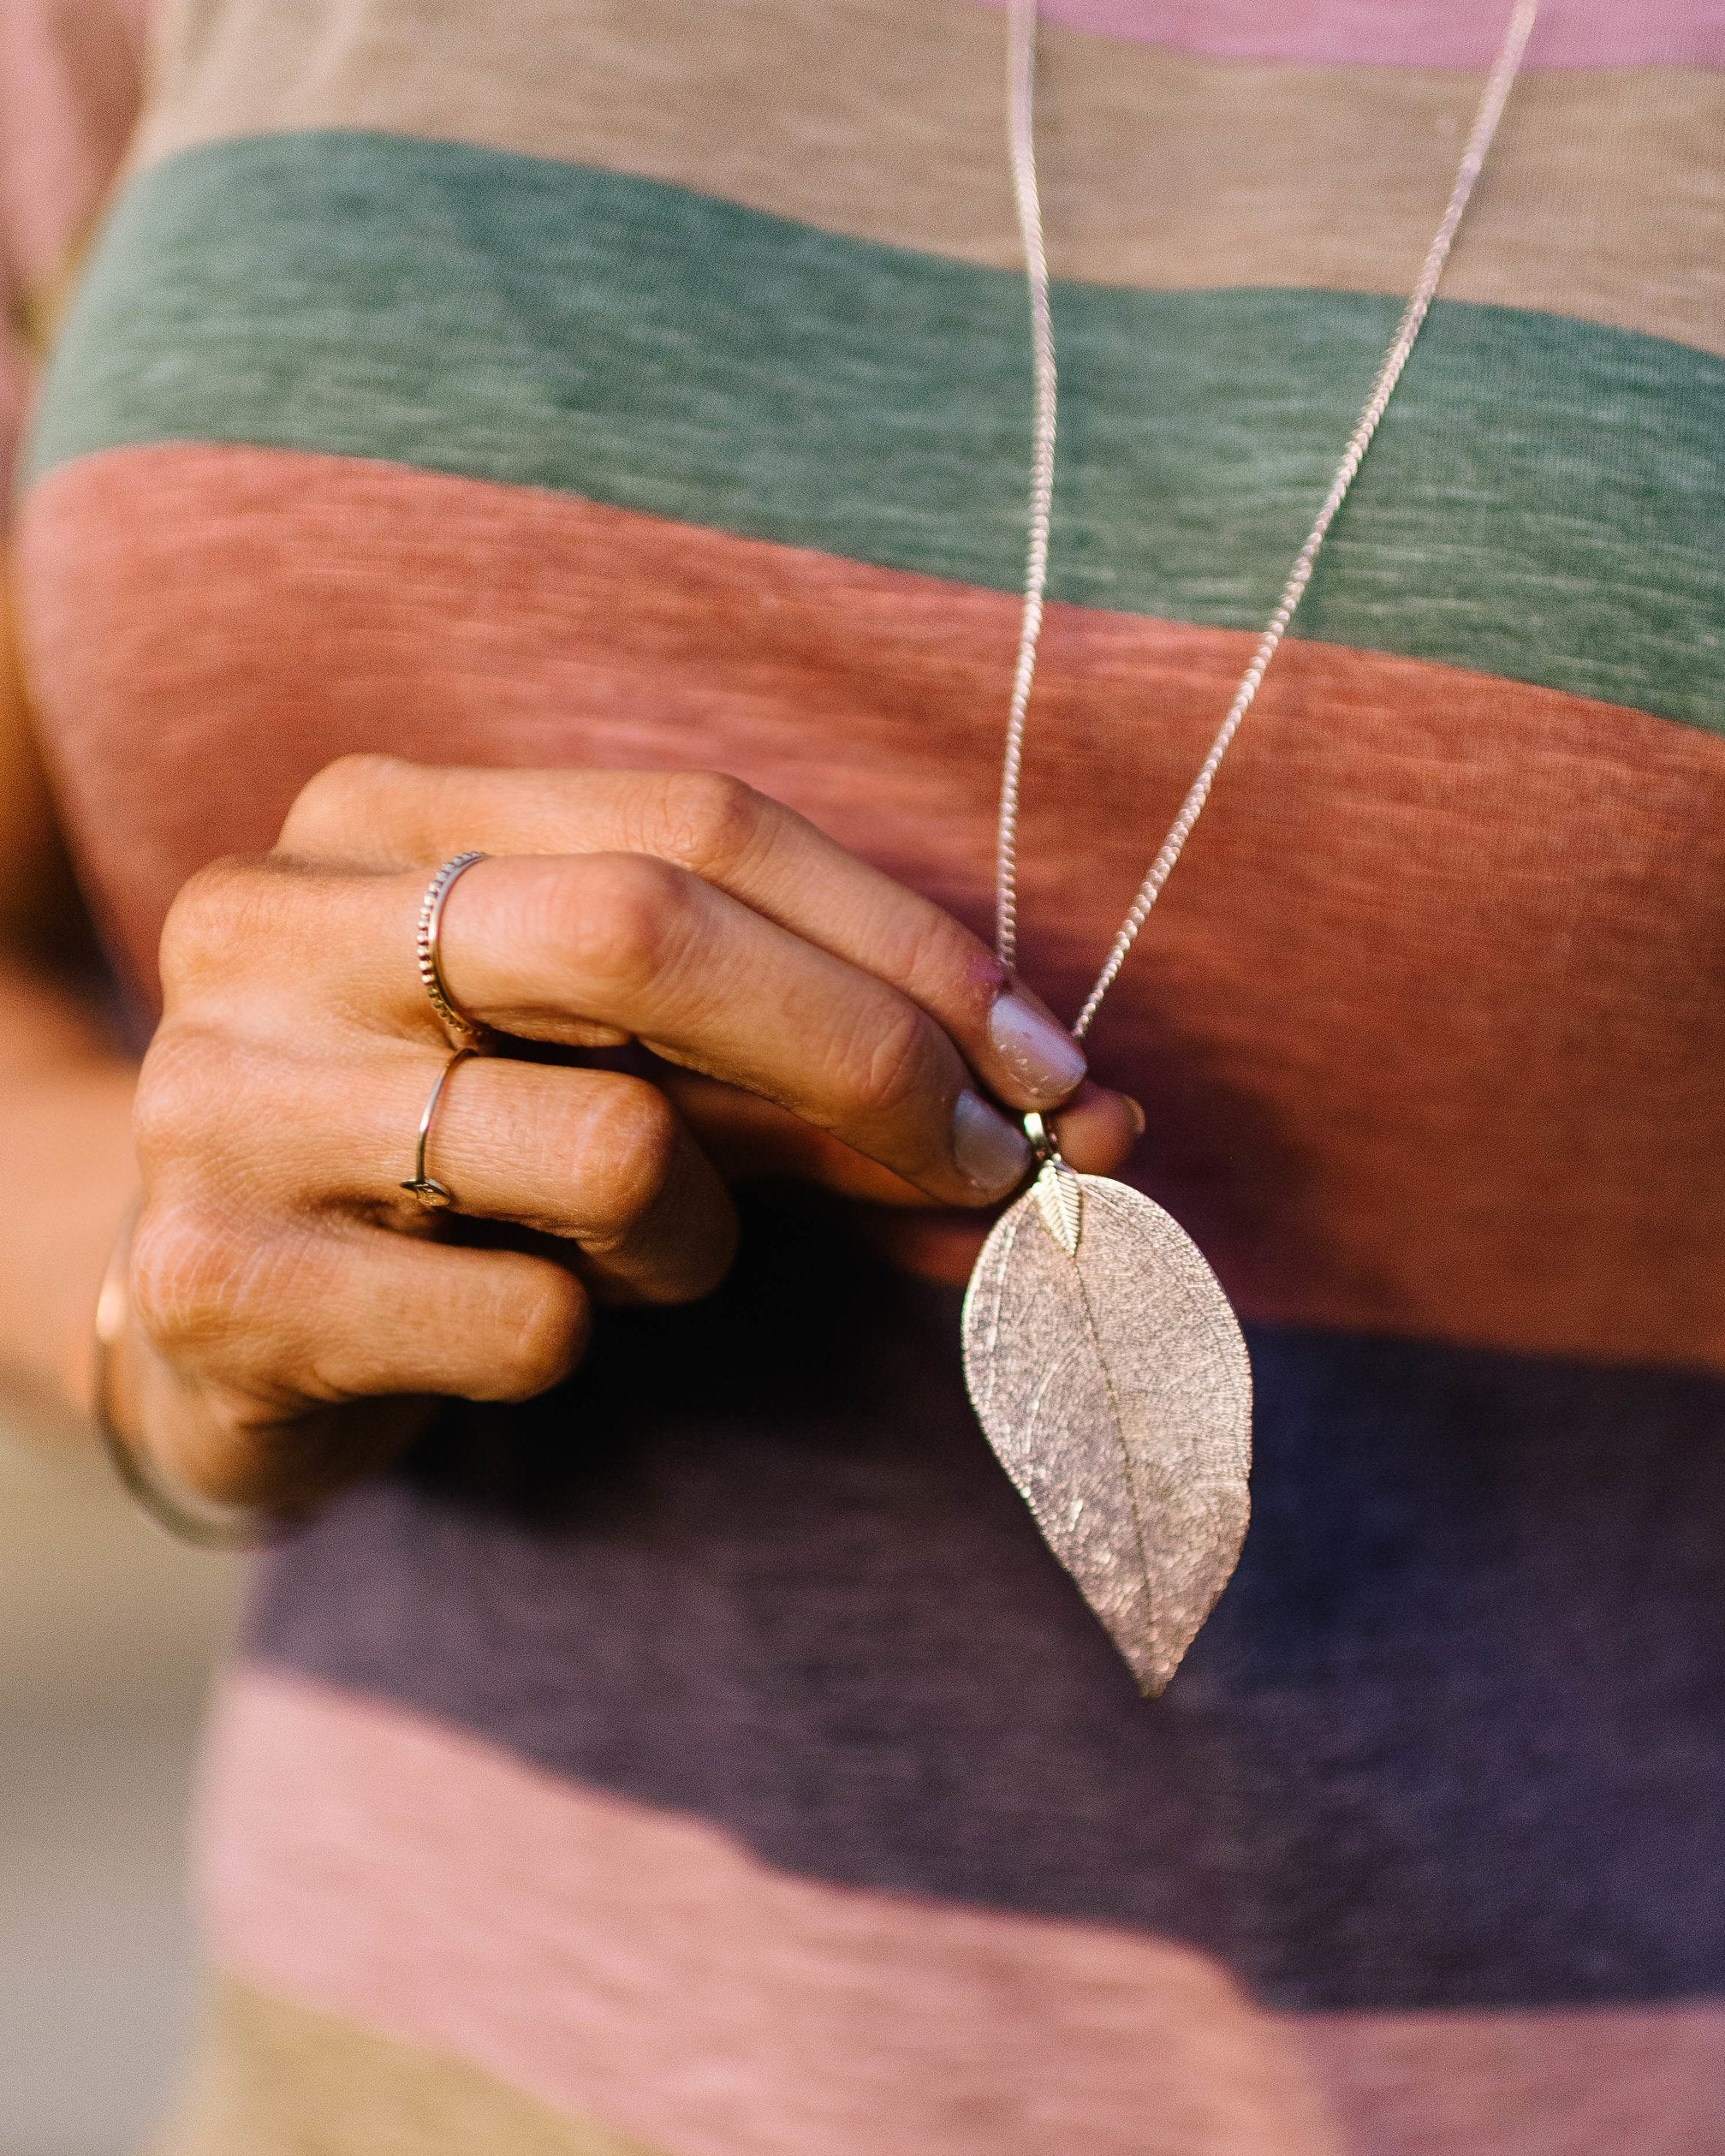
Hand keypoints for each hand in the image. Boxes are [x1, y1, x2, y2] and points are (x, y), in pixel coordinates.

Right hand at [118, 757, 1136, 1512]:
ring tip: (633, 1257)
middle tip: (987, 1168)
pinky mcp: (218, 1282)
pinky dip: (582, 1340)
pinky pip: (529, 1322)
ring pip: (611, 1148)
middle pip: (646, 931)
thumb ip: (828, 1078)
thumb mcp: (639, 1078)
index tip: (1050, 1066)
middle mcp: (279, 922)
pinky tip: (508, 1326)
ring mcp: (230, 1097)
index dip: (906, 943)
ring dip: (700, 1238)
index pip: (697, 821)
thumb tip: (1089, 1120)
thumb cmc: (466, 1170)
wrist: (204, 1319)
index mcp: (384, 815)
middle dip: (866, 1054)